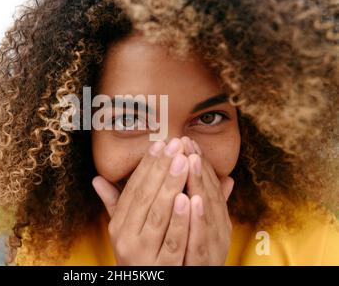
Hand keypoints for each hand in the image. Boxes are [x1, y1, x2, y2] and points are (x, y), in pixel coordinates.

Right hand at [92, 138, 191, 264]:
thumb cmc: (140, 255)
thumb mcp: (125, 231)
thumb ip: (115, 204)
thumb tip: (96, 179)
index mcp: (119, 225)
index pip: (133, 189)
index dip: (147, 166)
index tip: (160, 144)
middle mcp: (125, 237)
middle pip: (145, 197)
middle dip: (161, 168)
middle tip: (176, 144)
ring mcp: (141, 253)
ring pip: (158, 215)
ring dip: (171, 186)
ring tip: (183, 161)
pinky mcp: (159, 268)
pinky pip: (172, 241)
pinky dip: (180, 220)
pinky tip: (189, 198)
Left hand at [182, 138, 233, 265]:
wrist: (193, 281)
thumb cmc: (195, 252)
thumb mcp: (202, 225)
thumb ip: (209, 202)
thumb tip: (228, 178)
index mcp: (216, 219)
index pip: (209, 187)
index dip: (199, 163)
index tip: (187, 141)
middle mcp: (218, 229)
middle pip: (209, 193)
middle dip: (198, 165)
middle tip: (186, 142)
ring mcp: (214, 245)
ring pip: (207, 211)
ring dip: (199, 183)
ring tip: (190, 160)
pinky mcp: (204, 262)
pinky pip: (200, 239)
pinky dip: (197, 219)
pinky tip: (192, 199)